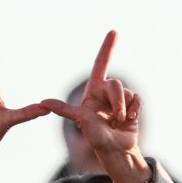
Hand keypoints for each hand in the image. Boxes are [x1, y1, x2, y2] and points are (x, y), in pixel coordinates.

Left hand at [43, 31, 141, 156]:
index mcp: (93, 92)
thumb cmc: (95, 137)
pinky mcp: (133, 107)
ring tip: (120, 122)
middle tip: (115, 117)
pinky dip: (136, 109)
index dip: (107, 48)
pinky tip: (130, 120)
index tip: (114, 31)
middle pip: (115, 84)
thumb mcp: (80, 121)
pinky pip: (138, 99)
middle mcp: (106, 93)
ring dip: (125, 108)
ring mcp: (120, 100)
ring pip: (127, 92)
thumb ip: (65, 109)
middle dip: (116, 100)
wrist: (115, 150)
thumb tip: (43, 102)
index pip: (101, 64)